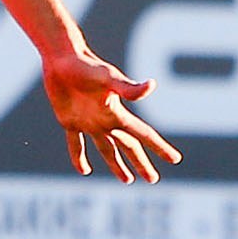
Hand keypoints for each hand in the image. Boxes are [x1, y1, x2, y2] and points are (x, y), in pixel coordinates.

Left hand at [42, 47, 182, 183]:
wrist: (62, 57)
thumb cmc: (86, 66)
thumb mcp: (108, 78)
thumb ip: (128, 87)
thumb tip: (152, 86)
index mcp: (117, 113)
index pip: (144, 134)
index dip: (160, 147)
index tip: (176, 159)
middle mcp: (106, 120)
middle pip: (128, 147)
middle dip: (141, 164)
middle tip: (153, 180)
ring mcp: (88, 122)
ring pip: (106, 149)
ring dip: (116, 165)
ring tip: (127, 181)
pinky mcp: (69, 120)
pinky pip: (75, 143)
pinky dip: (79, 156)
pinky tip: (84, 170)